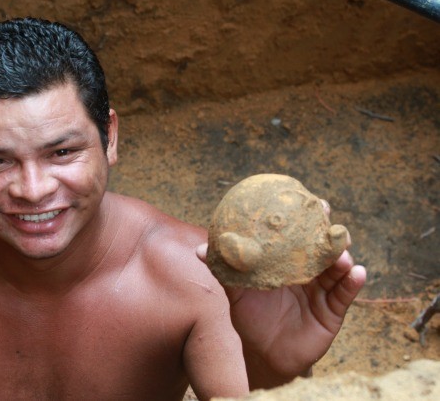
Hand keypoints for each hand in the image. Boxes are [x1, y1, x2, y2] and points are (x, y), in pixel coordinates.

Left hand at [197, 200, 365, 387]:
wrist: (264, 355)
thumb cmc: (250, 319)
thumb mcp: (238, 294)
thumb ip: (225, 272)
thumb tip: (200, 250)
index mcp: (287, 265)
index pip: (299, 238)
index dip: (306, 219)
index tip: (309, 201)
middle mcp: (308, 273)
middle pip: (323, 248)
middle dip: (329, 233)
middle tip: (328, 219)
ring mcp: (322, 291)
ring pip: (337, 269)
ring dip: (342, 258)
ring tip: (342, 254)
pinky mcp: (333, 312)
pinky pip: (345, 295)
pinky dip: (352, 283)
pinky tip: (357, 273)